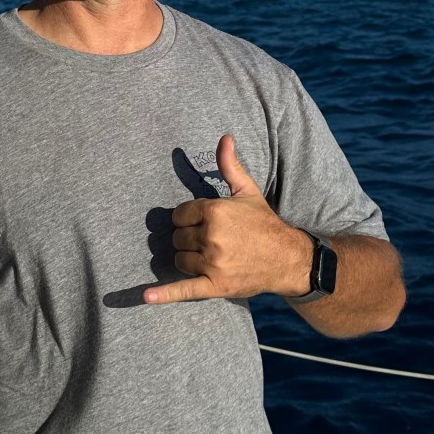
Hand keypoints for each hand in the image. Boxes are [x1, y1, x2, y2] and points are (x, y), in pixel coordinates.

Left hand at [143, 134, 312, 303]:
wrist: (287, 258)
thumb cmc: (263, 222)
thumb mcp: (247, 191)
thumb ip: (229, 165)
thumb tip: (224, 137)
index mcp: (215, 211)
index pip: (179, 215)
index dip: (189, 219)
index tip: (205, 222)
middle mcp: (211, 236)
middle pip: (177, 238)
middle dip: (189, 238)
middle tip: (210, 240)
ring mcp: (213, 263)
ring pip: (179, 260)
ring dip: (188, 259)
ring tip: (209, 256)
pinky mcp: (215, 286)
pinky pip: (184, 290)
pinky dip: (164, 294)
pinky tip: (146, 296)